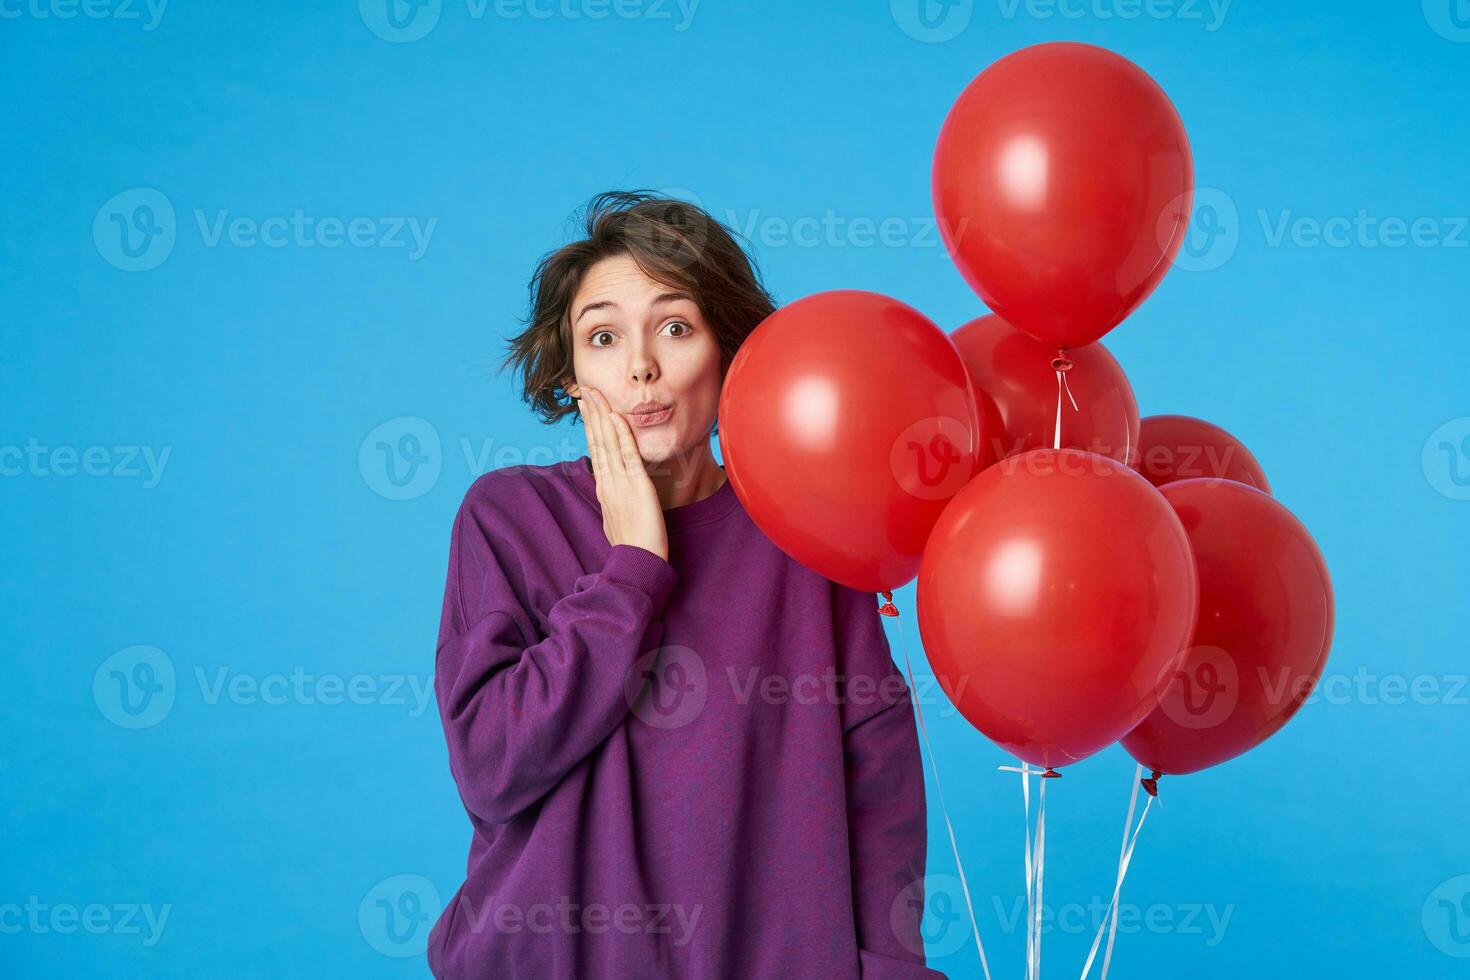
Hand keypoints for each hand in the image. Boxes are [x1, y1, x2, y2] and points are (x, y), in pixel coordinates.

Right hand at [567, 382, 668, 561]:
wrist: (637, 564)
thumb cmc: (632, 545)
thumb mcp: (617, 518)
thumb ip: (614, 500)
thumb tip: (610, 490)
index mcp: (604, 488)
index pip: (595, 449)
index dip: (590, 426)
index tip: (586, 407)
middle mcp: (608, 483)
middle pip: (597, 441)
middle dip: (592, 413)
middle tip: (585, 390)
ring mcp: (620, 483)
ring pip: (608, 443)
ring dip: (602, 416)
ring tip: (596, 394)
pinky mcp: (637, 487)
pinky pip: (627, 456)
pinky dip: (621, 435)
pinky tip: (616, 417)